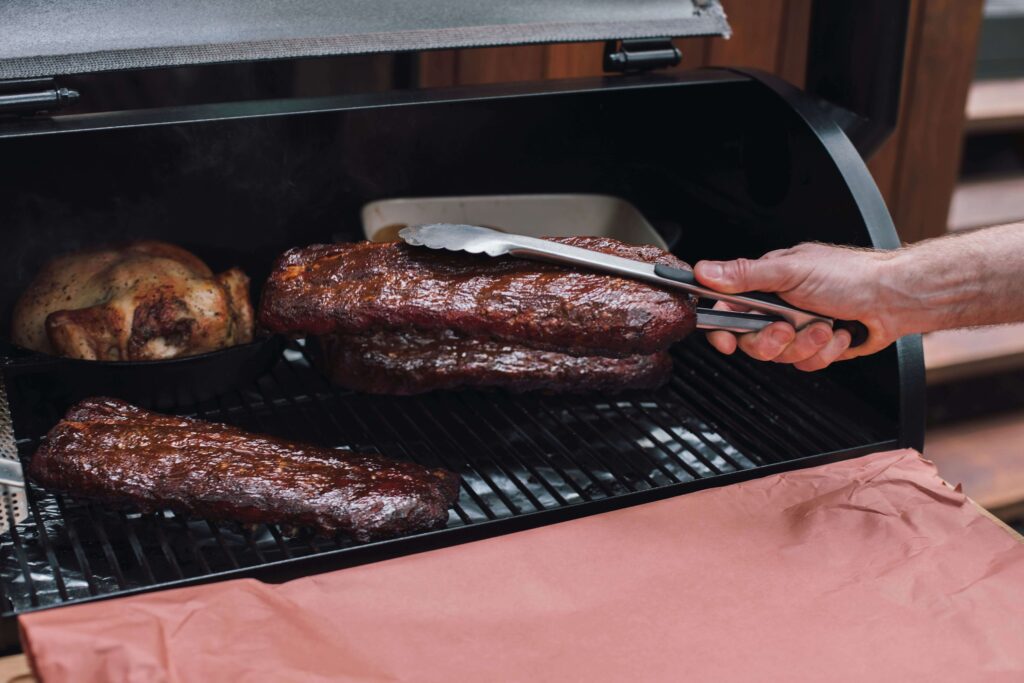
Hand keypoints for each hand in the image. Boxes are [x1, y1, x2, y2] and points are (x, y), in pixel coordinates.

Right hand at [693, 243, 903, 370]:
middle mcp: (778, 307)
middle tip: (787, 328)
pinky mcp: (816, 347)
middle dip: (772, 340)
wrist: (894, 299)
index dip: (722, 328)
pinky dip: (825, 352)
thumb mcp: (791, 271)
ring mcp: (798, 328)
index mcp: (766, 284)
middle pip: (752, 341)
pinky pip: (806, 363)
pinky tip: (839, 333)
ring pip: (780, 356)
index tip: (725, 340)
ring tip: (825, 326)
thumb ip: (744, 275)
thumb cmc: (851, 276)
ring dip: (806, 344)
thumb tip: (704, 270)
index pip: (727, 309)